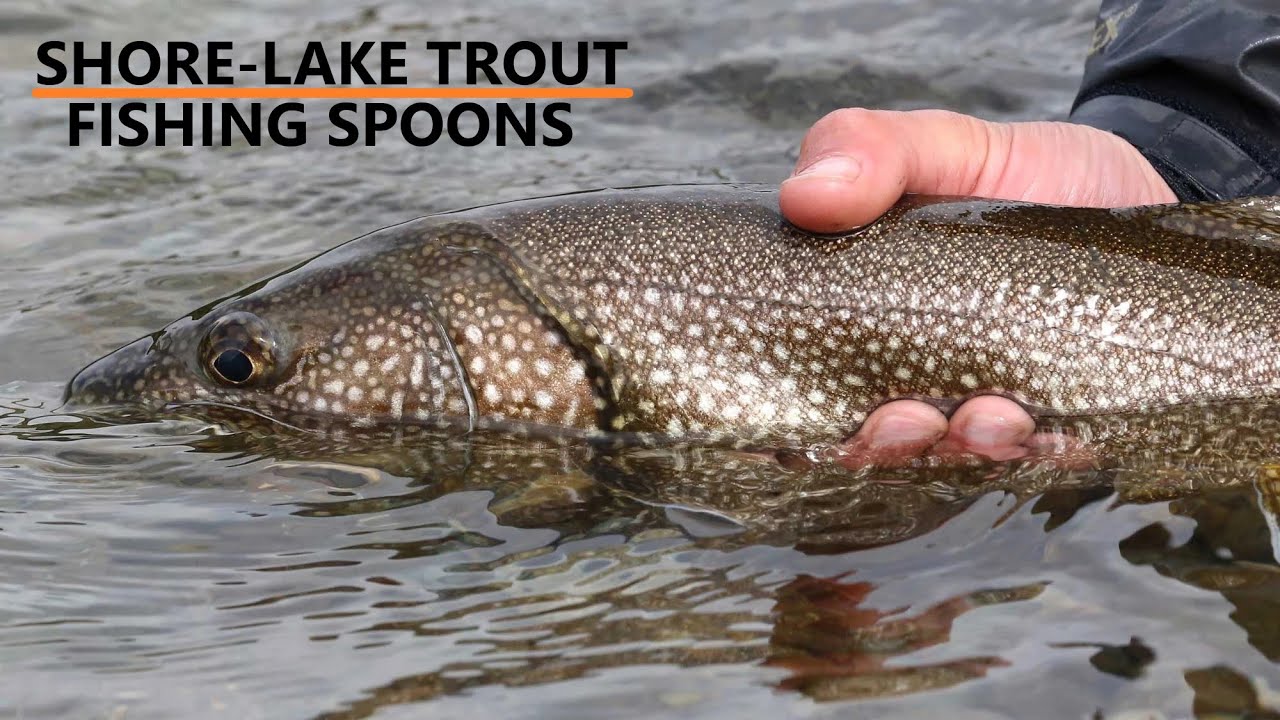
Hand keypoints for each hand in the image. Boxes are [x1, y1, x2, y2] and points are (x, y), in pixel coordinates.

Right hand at [781, 109, 1176, 464]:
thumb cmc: (1027, 173)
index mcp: (860, 323)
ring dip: (962, 452)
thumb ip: (870, 149)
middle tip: (906, 418)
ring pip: (950, 461)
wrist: (1147, 181)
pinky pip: (1039, 461)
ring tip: (992, 417)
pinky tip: (1056, 434)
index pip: (798, 393)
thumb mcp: (947, 145)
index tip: (811, 415)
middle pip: (866, 444)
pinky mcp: (1057, 421)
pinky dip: (1040, 455)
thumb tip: (801, 194)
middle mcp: (910, 379)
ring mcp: (981, 407)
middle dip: (881, 447)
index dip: (787, 422)